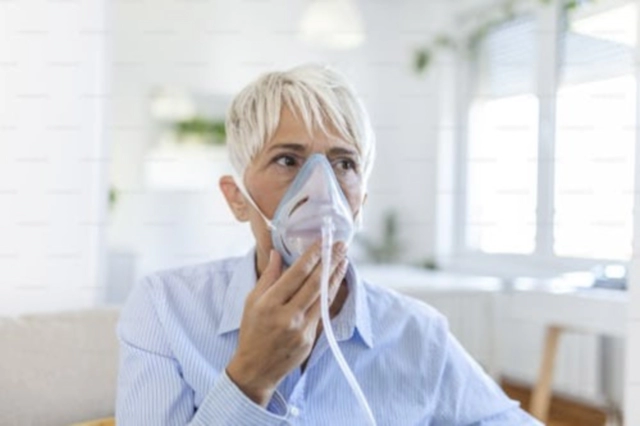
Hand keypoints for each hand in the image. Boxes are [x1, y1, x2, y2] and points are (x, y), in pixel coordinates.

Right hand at [226, 241, 348, 406]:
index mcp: (270, 304)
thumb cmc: (251, 332)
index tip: (322, 241)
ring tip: (343, 259)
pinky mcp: (310, 338)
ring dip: (335, 275)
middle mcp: (287, 316)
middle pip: (315, 283)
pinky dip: (331, 294)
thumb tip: (276, 253)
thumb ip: (267, 277)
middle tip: (340, 245)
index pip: (297, 274)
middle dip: (330, 261)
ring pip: (323, 296)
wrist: (256, 369)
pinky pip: (323, 311)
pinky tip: (336, 281)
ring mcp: (301, 328)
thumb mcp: (251, 302)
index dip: (312, 255)